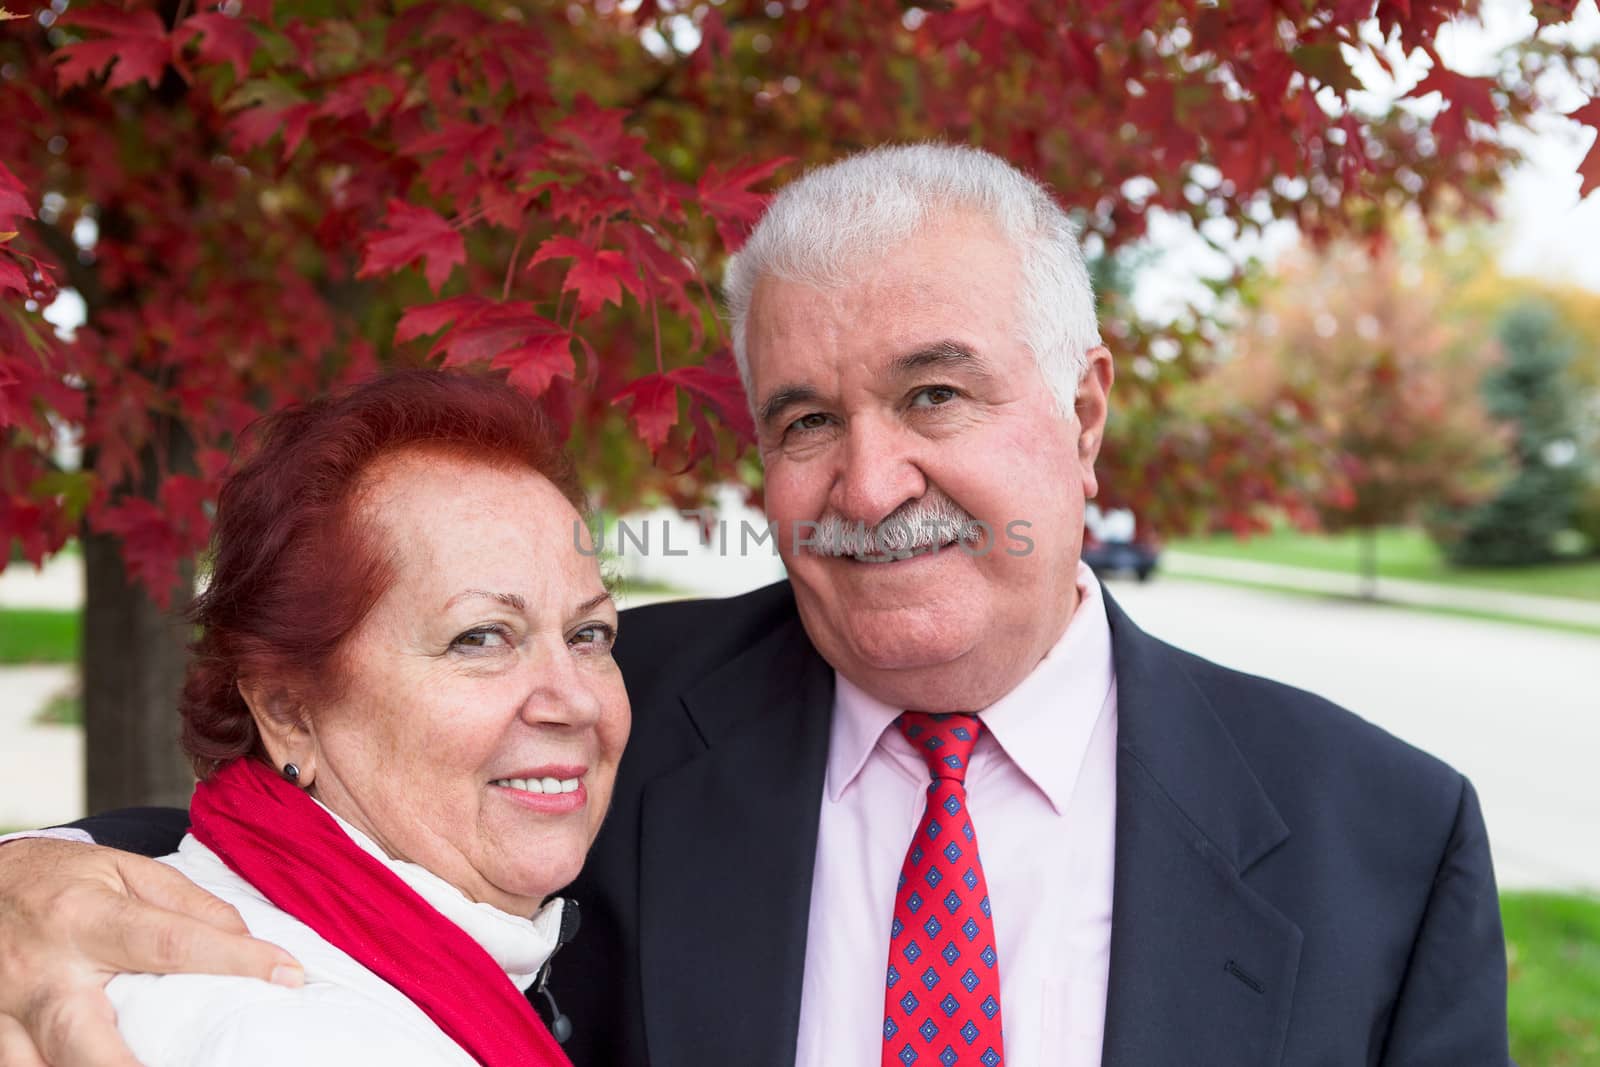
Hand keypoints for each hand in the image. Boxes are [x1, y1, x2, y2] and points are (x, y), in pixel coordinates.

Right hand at [0, 838, 302, 1066]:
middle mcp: (44, 970)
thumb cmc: (66, 880)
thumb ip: (188, 904)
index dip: (234, 960)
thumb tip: (246, 941)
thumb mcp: (128, 871)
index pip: (170, 942)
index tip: (287, 974)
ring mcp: (10, 1009)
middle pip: (82, 1036)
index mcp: (86, 917)